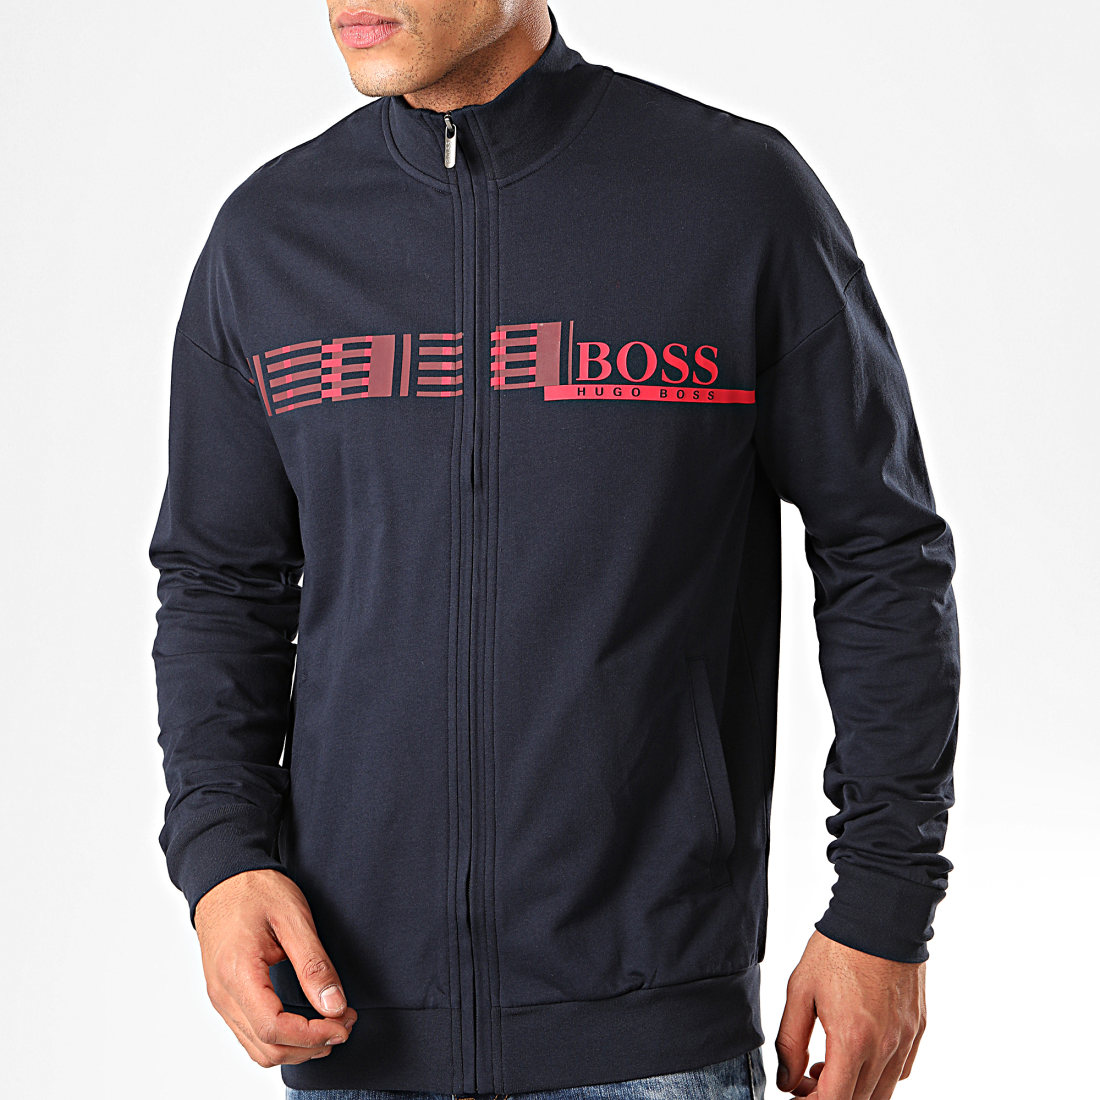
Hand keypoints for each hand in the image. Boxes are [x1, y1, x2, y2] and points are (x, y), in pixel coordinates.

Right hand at [194, 868, 357, 1067]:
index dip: (313, 1035)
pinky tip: (306, 1022)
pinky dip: (282, 1038)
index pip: (274, 1028)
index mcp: (238, 973)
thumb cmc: (255, 890)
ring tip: (331, 1024)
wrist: (222, 878)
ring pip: (258, 1049)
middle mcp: (223, 994)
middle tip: (346, 1023)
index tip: (343, 1023)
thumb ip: (314, 964)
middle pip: (267, 1048)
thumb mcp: (293, 917)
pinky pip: (251, 1034)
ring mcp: (221, 999)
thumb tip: (335, 1005)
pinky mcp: (226, 996)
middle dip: (311, 1045)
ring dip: (298, 1046)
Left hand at [774, 929, 925, 1098]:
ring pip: (882, 1093)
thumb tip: (788, 1079)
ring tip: (826, 1066)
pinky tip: (857, 1054)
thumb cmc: (838, 949)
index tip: (796, 1093)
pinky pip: (900, 1072)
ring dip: (853, 1091)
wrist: (879, 917)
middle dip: (828, 1098)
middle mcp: (884, 1047)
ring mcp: (905, 1041)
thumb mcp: (800, 990)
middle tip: (805, 1079)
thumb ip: (790, 1041)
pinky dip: (878, 1076)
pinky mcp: (917, 1030)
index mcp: (852, 1039)